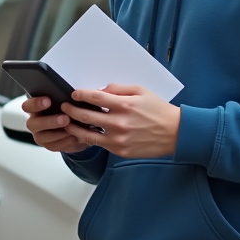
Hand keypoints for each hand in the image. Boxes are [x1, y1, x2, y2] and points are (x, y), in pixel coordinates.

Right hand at [22, 96, 90, 153]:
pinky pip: (55, 146)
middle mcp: (34, 123)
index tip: (48, 101)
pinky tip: (75, 136)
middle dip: (49, 121)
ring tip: (73, 128)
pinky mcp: (49, 146)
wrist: (76, 125)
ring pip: (44, 137)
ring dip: (60, 133)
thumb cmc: (67, 109)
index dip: (36, 103)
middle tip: (65, 118)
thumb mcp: (64, 101)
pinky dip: (66, 141)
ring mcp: (40, 136)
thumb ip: (62, 98)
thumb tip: (71, 94)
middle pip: (33, 124)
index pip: (28, 106)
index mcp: (34, 109)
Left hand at [62, 84, 180, 158]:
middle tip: (64, 106)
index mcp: (125, 105)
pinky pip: (99, 144)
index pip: (94, 97)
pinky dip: (89, 138)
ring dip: (73, 127)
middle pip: (85, 115)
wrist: (175, 133)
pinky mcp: (120, 151)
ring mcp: (118, 139)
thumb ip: (119, 89)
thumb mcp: (141, 91)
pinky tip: (84, 132)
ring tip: (67, 122)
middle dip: (70, 110)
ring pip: (87, 134)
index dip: (80, 94)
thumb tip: (100, 90)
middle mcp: (119, 123)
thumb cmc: (159, 110)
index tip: (74, 93)